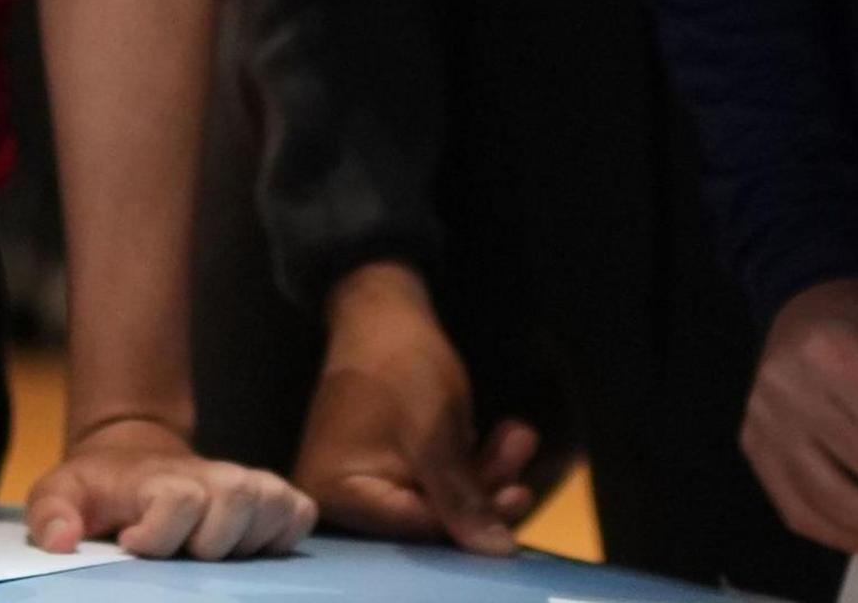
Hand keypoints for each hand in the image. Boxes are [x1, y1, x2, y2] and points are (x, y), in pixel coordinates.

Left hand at [24, 417, 315, 560]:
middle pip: (236, 500)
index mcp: (160, 479)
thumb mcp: (59, 492)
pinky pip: (299, 515)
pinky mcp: (271, 497)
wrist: (130, 456)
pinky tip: (250, 547)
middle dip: (210, 539)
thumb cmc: (97, 487)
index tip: (132, 545)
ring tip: (210, 551)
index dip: (158, 534)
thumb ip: (51, 514)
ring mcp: (246, 485)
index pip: (179, 501)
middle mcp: (212, 476)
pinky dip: (283, 534)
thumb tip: (62, 540)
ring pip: (272, 507)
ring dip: (245, 540)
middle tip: (184, 555)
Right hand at [294, 263, 536, 552]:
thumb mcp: (435, 433)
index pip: (415, 525)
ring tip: (518, 435)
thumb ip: (462, 496)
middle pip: (428, 514)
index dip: (470, 516)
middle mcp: (340, 497)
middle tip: (522, 449)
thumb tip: (495, 551)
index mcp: (335, 494)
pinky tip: (499, 436)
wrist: (383, 307)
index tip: (519, 493)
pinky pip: (432, 477)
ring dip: (483, 468)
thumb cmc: (400, 363)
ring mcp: (362, 479)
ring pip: (438, 494)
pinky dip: (467, 459)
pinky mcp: (385, 462)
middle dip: (483, 484)